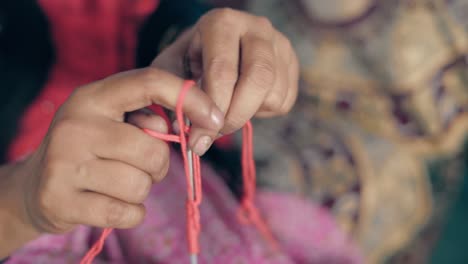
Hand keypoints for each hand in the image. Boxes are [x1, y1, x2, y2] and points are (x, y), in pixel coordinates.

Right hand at [17, 68, 223, 233]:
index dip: (190, 98)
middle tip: (141, 166)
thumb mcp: (111, 122)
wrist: (34, 188)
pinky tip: (111, 203)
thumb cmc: (88, 150)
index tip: (214, 118)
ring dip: (142, 189)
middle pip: (152, 150)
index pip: (149, 82)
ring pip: (141, 184)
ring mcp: (64, 164)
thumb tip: (182, 127)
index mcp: (92, 97)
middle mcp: (75, 125)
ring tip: (119, 183)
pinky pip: (127, 213)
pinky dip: (131, 212)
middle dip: (158, 165)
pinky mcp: (61, 201)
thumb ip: (146, 118)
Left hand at [153, 8, 298, 154]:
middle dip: (237, 115)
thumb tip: (195, 136)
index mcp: (222, 23)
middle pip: (259, 79)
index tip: (201, 136)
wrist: (215, 46)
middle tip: (218, 133)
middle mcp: (256, 27)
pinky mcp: (292, 62)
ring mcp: (280, 43)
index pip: (223, 71)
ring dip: (249, 114)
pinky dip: (263, 112)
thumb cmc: (190, 59)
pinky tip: (246, 100)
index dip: (213, 108)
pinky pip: (284, 101)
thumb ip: (177, 98)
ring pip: (274, 94)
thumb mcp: (172, 70)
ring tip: (228, 106)